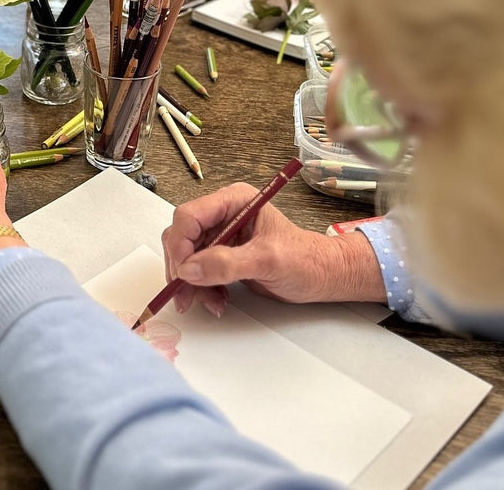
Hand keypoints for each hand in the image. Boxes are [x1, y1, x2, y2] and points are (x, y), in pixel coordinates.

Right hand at [162, 183, 385, 316]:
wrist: (323, 277)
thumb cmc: (306, 261)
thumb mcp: (268, 260)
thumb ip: (227, 263)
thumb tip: (189, 270)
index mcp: (233, 200)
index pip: (189, 216)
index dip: (180, 244)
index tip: (183, 274)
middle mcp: (222, 213)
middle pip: (182, 236)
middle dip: (182, 268)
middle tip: (186, 296)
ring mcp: (221, 234)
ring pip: (186, 256)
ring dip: (191, 283)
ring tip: (210, 303)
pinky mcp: (221, 254)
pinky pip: (197, 270)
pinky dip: (201, 288)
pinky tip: (217, 300)